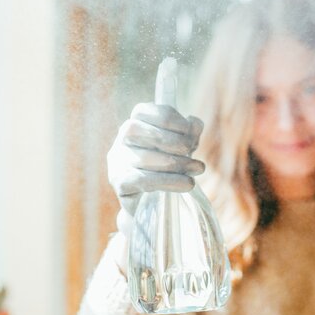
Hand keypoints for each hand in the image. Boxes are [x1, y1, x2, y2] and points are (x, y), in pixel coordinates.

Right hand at [107, 102, 204, 239]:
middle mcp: (121, 139)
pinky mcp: (119, 183)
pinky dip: (169, 181)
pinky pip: (142, 180)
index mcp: (135, 123)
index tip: (190, 132)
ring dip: (177, 163)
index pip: (143, 110)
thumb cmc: (167, 167)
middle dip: (172, 140)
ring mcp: (117, 161)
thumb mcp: (182, 147)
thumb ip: (189, 133)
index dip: (170, 119)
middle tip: (192, 152)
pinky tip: (187, 184)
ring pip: (143, 157)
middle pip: (139, 130)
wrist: (152, 203)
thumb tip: (195, 124)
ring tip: (197, 169)